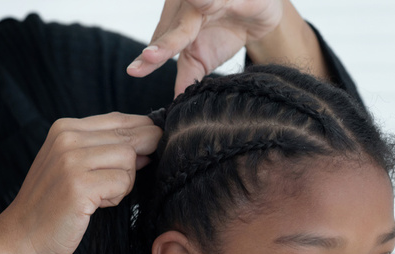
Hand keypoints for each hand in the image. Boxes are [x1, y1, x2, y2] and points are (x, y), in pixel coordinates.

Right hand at [0, 113, 160, 253]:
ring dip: (124, 182)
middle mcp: (67, 137)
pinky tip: (96, 205)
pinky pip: (123, 182)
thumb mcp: (75, 165)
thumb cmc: (54, 204)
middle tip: (120, 183)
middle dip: (139, 161)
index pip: (121, 119)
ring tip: (101, 196)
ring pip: (130, 159)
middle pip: (131, 137)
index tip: (147, 153)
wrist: (20, 237)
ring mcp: (72, 160)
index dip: (143, 134)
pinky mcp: (79, 184)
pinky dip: (117, 197)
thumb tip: (151, 140)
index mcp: (65, 128)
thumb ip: (107, 149)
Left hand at [127, 0, 283, 95]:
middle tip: (148, 58)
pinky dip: (204, 1)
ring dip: (180, 29)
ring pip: (191, 17)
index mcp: (176, 24)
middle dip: (162, 45)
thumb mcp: (205, 58)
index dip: (148, 58)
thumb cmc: (227, 31)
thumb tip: (177, 103)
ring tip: (166, 43)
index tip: (134, 71)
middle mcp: (185, 8)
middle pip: (173, 30)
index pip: (161, 43)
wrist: (260, 14)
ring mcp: (204, 0)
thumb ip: (188, 76)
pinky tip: (202, 4)